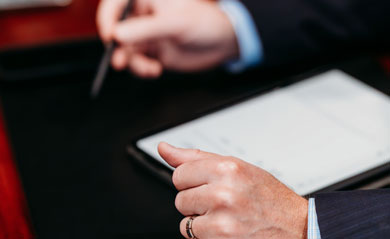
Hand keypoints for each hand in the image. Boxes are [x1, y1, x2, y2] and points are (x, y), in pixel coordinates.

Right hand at [96, 0, 238, 77]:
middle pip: (117, 30)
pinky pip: (136, 62)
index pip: (115, 3)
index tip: (109, 36)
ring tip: (149, 69)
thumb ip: (146, 29)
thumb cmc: (205, 23)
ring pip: (125, 49)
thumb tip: (117, 35)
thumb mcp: (175, 24)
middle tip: (120, 63)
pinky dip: (142, 69)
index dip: (107, 18)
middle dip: (118, 48)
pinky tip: (155, 70)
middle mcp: (143, 14)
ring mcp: (146, 34)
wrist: (222, 44)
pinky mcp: (151, 51)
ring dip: (133, 63)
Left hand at [158, 142, 307, 238]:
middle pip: (179, 196)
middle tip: (221, 202)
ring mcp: (222, 215)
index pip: (180, 172)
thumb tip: (164, 148)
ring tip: (226, 216)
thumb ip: (196, 158)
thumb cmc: (268, 197)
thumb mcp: (237, 168)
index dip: (192, 182)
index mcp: (228, 167)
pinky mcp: (220, 236)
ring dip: (200, 219)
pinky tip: (226, 229)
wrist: (297, 227)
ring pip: (184, 218)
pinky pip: (191, 234)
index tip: (206, 185)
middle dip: (196, 201)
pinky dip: (205, 234)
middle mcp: (224, 189)